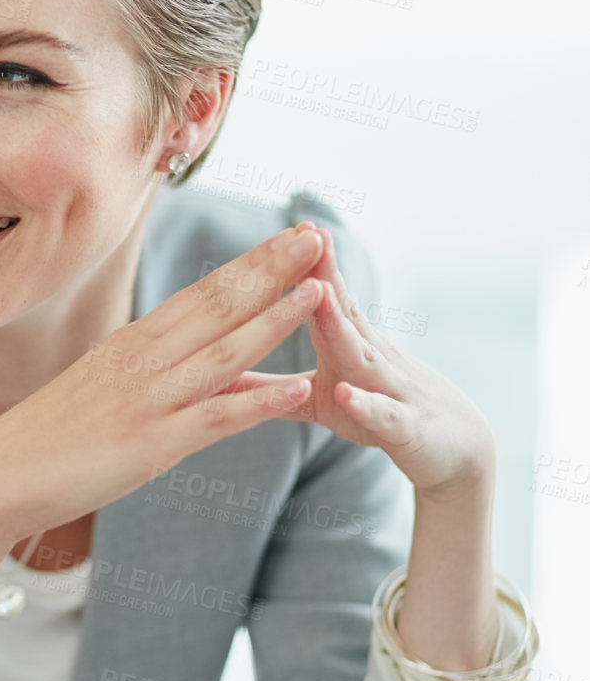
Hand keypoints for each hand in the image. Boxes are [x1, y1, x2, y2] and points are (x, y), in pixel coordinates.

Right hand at [0, 225, 326, 543]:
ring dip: (275, 320)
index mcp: (132, 342)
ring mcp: (148, 400)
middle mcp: (142, 360)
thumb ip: (155, 373)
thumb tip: (200, 362)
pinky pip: (216, 419)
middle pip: (218, 305)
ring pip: (224, 352)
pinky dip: (260, 401)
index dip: (251, 262)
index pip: (203, 291)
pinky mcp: (151, 444)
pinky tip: (298, 387)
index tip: (289, 234)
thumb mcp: (103, 387)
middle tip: (316, 232)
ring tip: (319, 290)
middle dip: (272, 269)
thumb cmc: (49, 436)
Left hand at [242, 220, 495, 495]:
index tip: (283, 227)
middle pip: (345, 311)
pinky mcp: (407, 430)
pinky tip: (347, 392)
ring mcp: (392, 391)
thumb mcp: (323, 399)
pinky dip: (366, 404)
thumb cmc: (385, 414)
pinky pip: (385, 416)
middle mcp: (372, 358)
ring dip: (341, 324)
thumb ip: (274, 388)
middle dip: (324, 273)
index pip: (323, 298)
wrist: (458, 453)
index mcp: (349, 346)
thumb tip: (220, 376)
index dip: (303, 265)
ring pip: (364, 355)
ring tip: (319, 294)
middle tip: (305, 233)